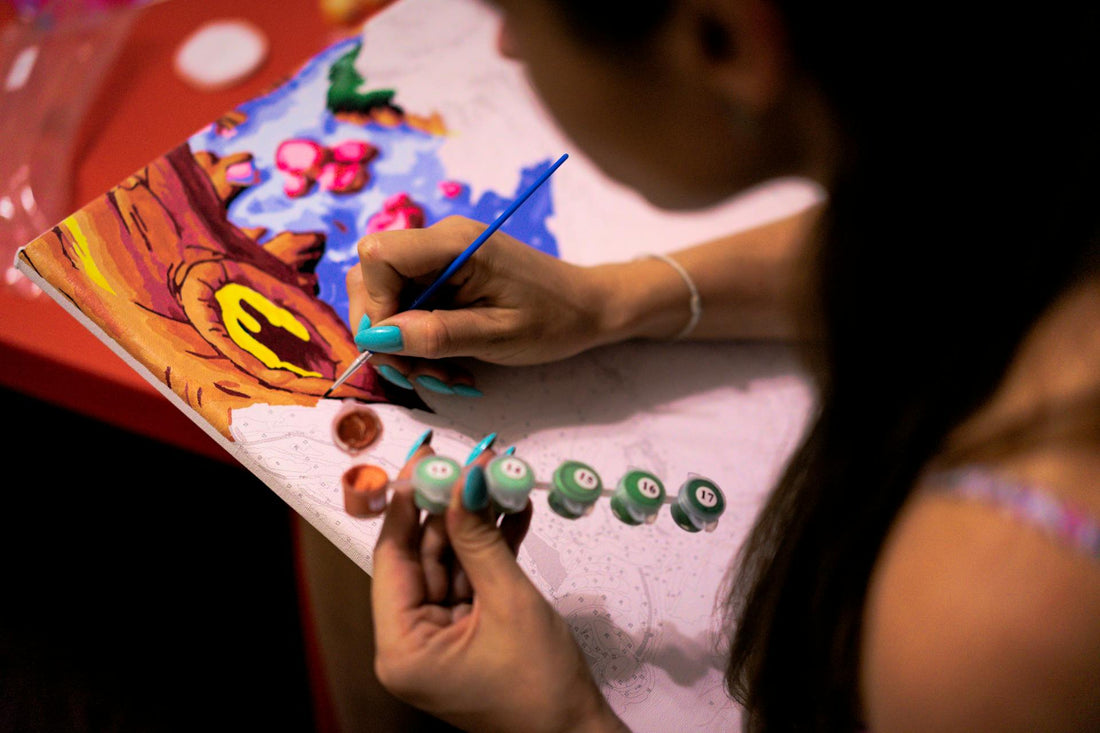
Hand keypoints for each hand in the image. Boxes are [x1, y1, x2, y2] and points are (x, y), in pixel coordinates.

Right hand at [346, 216, 616, 393]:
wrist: (589, 307)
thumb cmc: (554, 319)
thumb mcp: (497, 336)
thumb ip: (437, 335)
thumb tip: (377, 337)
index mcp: (454, 243)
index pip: (377, 256)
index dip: (375, 305)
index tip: (400, 347)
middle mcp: (440, 241)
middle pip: (372, 278)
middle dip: (387, 334)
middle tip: (422, 375)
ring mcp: (441, 258)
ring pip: (387, 299)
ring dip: (405, 346)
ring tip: (445, 376)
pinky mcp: (445, 276)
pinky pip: (409, 307)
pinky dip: (420, 342)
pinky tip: (450, 365)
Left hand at [371, 435, 627, 732]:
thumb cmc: (541, 687)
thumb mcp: (508, 601)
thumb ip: (480, 539)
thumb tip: (465, 482)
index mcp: (402, 649)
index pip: (392, 559)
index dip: (408, 505)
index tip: (424, 461)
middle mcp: (412, 643)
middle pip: (423, 556)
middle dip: (451, 508)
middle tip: (472, 464)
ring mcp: (441, 637)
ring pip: (451, 562)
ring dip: (476, 523)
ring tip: (498, 479)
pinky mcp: (468, 632)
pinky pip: (472, 579)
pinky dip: (491, 549)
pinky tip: (511, 513)